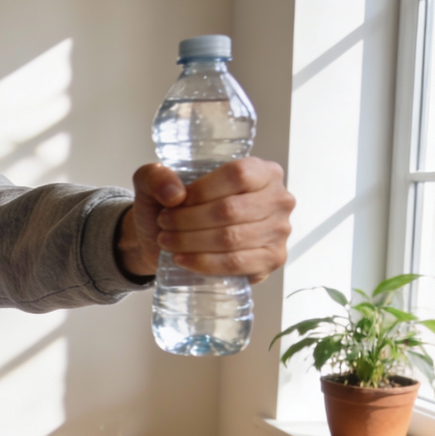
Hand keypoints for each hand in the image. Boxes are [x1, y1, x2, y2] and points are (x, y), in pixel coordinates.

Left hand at [119, 157, 294, 284]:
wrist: (177, 240)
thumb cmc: (176, 207)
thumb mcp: (155, 183)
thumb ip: (155, 176)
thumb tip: (174, 194)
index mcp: (262, 171)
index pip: (236, 175)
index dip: (201, 191)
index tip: (173, 203)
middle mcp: (278, 199)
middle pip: (230, 209)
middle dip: (188, 220)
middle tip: (164, 225)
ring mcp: (279, 231)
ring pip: (231, 238)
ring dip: (191, 242)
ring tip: (167, 241)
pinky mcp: (272, 259)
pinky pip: (236, 263)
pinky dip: (204, 263)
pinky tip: (183, 259)